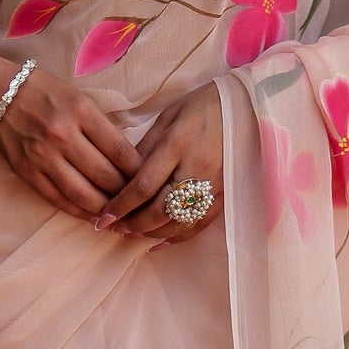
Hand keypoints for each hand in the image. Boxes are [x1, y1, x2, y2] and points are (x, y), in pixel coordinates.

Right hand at [0, 61, 142, 218]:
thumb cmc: (45, 93)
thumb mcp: (80, 97)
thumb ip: (103, 126)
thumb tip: (131, 160)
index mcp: (81, 111)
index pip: (121, 151)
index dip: (140, 172)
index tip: (149, 180)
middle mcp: (62, 135)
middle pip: (106, 176)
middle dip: (127, 194)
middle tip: (139, 202)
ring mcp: (43, 156)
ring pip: (84, 194)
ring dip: (106, 208)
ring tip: (120, 214)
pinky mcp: (27, 172)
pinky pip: (59, 200)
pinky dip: (80, 212)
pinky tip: (94, 217)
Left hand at [94, 82, 223, 242]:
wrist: (246, 107)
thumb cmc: (202, 106)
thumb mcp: (168, 117)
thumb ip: (146, 149)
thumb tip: (123, 178)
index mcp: (178, 145)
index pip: (143, 186)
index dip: (120, 206)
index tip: (103, 217)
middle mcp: (197, 169)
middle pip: (160, 210)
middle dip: (133, 223)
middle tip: (114, 227)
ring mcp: (214, 185)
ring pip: (179, 223)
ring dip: (151, 233)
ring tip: (131, 233)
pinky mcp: (225, 195)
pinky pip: (199, 224)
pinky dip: (177, 237)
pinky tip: (157, 242)